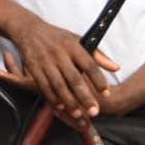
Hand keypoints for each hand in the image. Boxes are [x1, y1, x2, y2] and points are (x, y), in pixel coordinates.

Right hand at [0, 15, 119, 118]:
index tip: (106, 92)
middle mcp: (60, 54)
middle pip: (74, 78)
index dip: (98, 79)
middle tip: (94, 111)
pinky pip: (44, 87)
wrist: (29, 30)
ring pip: (59, 85)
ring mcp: (46, 62)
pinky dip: (52, 98)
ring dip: (69, 101)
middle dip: (85, 96)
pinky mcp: (34, 69)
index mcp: (73, 46)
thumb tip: (115, 68)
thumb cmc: (57, 38)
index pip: (89, 64)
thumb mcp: (78, 40)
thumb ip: (98, 55)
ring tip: (78, 113)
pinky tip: (60, 107)